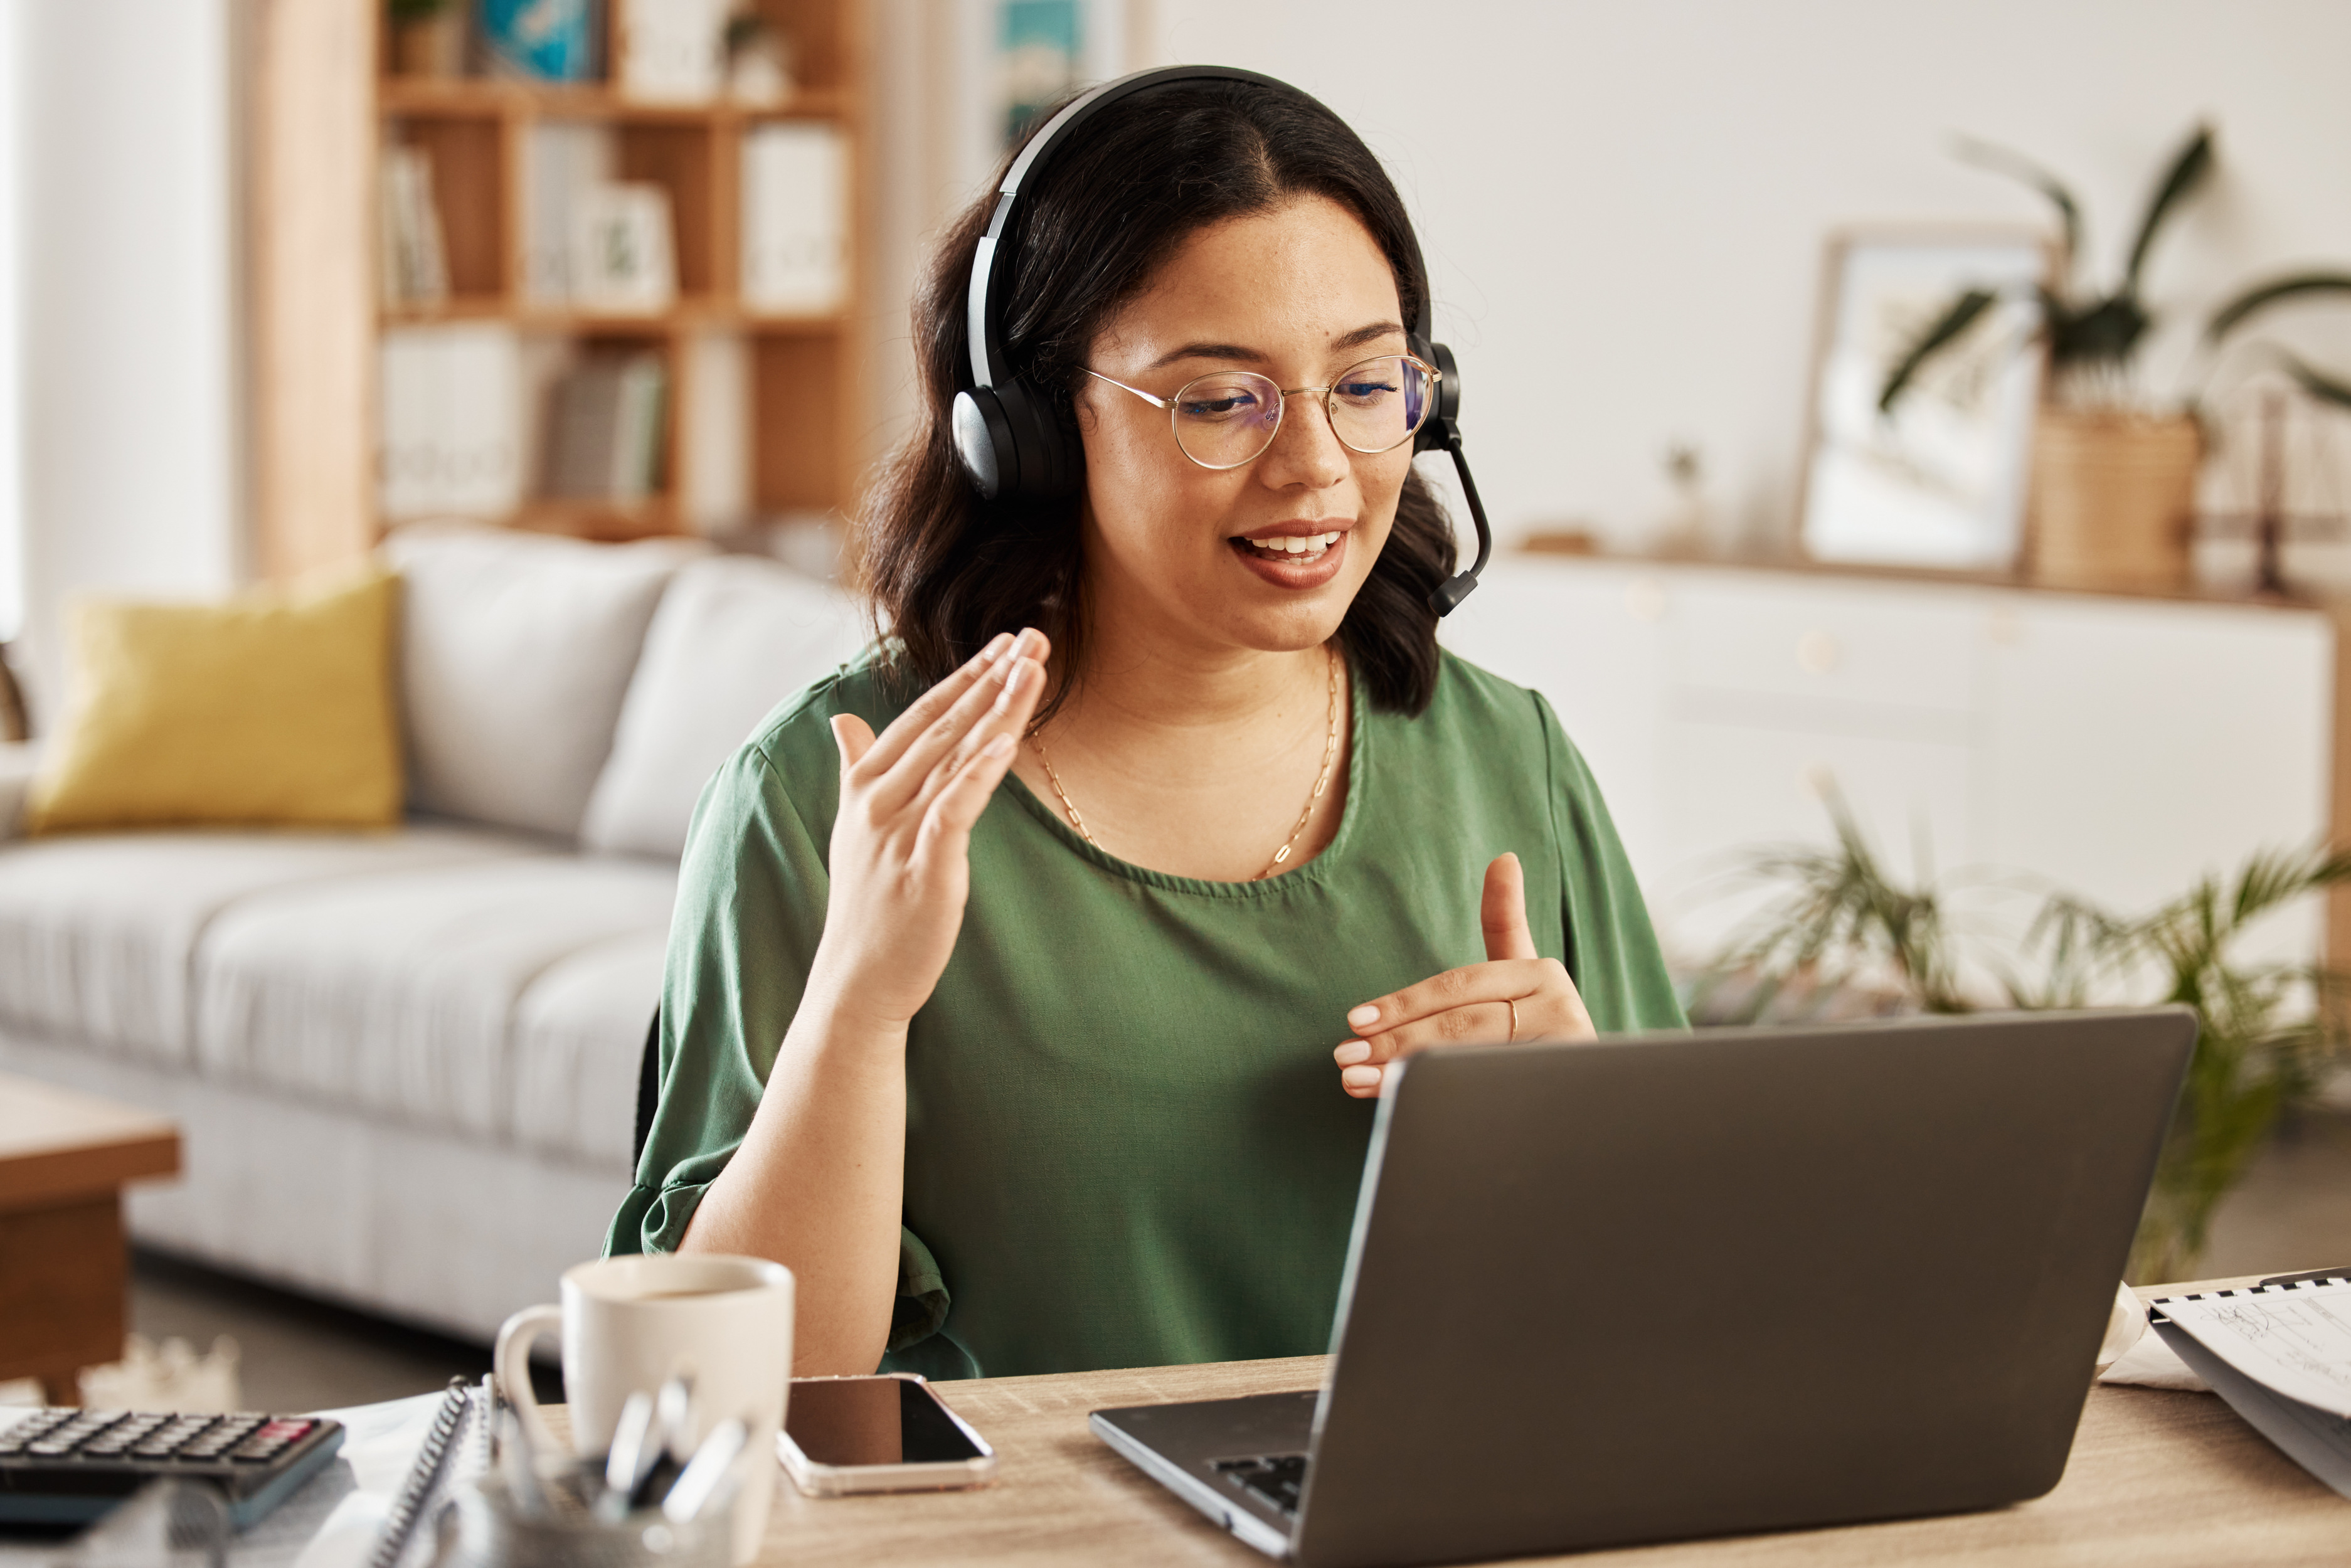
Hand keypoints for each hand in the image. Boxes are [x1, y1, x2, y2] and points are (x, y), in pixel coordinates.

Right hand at [809, 629, 1048, 1031]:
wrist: (857, 977)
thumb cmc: (865, 902)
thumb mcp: (854, 825)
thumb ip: (854, 766)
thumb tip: (841, 718)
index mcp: (865, 783)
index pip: (922, 716)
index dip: (964, 677)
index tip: (1003, 643)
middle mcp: (879, 799)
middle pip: (946, 725)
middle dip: (992, 678)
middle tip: (1035, 636)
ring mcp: (900, 830)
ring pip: (956, 755)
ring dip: (998, 708)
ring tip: (1034, 667)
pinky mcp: (925, 865)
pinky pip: (955, 807)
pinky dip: (979, 771)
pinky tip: (1005, 740)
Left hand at [1331, 852, 1594, 1097]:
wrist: (1596, 1096)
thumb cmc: (1543, 1031)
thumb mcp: (1523, 977)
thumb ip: (1506, 923)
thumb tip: (1504, 857)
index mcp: (1541, 972)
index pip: (1456, 987)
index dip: (1403, 1003)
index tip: (1354, 1018)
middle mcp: (1560, 1007)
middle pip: (1458, 1025)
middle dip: (1394, 1042)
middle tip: (1343, 1056)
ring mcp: (1565, 1051)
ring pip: (1467, 1062)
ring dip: (1403, 1074)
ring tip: (1356, 1080)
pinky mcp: (1562, 1089)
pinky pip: (1486, 1095)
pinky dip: (1441, 1102)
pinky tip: (1402, 1107)